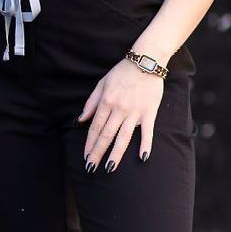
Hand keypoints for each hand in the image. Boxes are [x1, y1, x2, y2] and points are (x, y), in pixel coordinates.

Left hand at [78, 57, 163, 171]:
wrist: (146, 62)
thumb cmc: (121, 73)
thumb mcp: (101, 84)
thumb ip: (91, 103)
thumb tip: (81, 119)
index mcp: (106, 102)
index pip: (95, 128)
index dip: (89, 144)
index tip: (85, 157)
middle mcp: (118, 109)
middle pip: (106, 135)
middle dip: (97, 153)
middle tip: (91, 169)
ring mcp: (135, 112)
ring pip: (123, 137)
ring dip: (116, 154)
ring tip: (109, 168)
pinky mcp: (149, 112)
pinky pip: (147, 131)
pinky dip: (145, 145)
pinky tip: (142, 158)